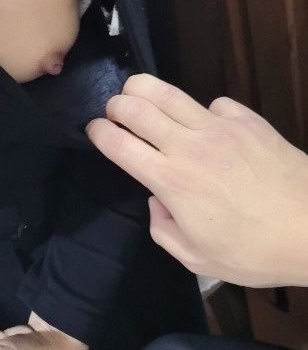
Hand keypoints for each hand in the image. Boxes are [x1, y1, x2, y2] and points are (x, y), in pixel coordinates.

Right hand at [86, 73, 307, 287]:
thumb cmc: (255, 252)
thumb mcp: (197, 259)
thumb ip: (163, 230)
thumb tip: (157, 202)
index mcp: (171, 181)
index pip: (119, 144)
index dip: (98, 132)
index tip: (94, 131)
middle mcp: (188, 146)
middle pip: (136, 108)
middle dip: (116, 105)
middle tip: (114, 112)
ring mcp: (219, 127)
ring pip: (168, 93)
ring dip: (143, 89)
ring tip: (137, 93)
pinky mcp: (247, 119)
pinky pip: (213, 103)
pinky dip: (201, 110)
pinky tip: (207, 125)